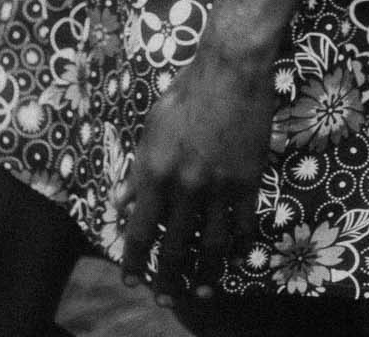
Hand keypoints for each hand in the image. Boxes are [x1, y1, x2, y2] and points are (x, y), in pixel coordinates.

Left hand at [114, 40, 277, 300]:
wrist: (232, 70)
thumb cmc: (187, 91)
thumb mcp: (152, 127)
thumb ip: (137, 170)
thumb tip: (120, 202)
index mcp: (155, 174)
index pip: (138, 231)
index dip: (133, 260)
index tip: (131, 277)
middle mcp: (185, 188)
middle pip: (174, 247)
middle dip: (168, 279)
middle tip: (166, 298)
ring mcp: (219, 187)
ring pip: (211, 246)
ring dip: (206, 273)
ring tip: (203, 290)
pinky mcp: (248, 180)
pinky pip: (243, 224)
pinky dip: (239, 245)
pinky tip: (236, 255)